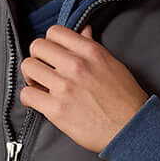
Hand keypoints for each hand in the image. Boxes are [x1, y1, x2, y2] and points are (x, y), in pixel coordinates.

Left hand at [17, 24, 148, 154]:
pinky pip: (27, 94)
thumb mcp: (113, 64)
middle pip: (37, 47)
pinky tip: (37, 102)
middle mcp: (76, 66)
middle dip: (37, 58)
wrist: (131, 129)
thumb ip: (93, 47)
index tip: (52, 55)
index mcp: (90, 51)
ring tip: (39, 87)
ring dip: (31, 77)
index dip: (50, 43)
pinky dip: (29, 98)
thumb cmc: (126, 99)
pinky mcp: (57, 110)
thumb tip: (84, 31)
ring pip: (28, 67)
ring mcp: (65, 87)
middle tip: (42, 71)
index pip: (55, 32)